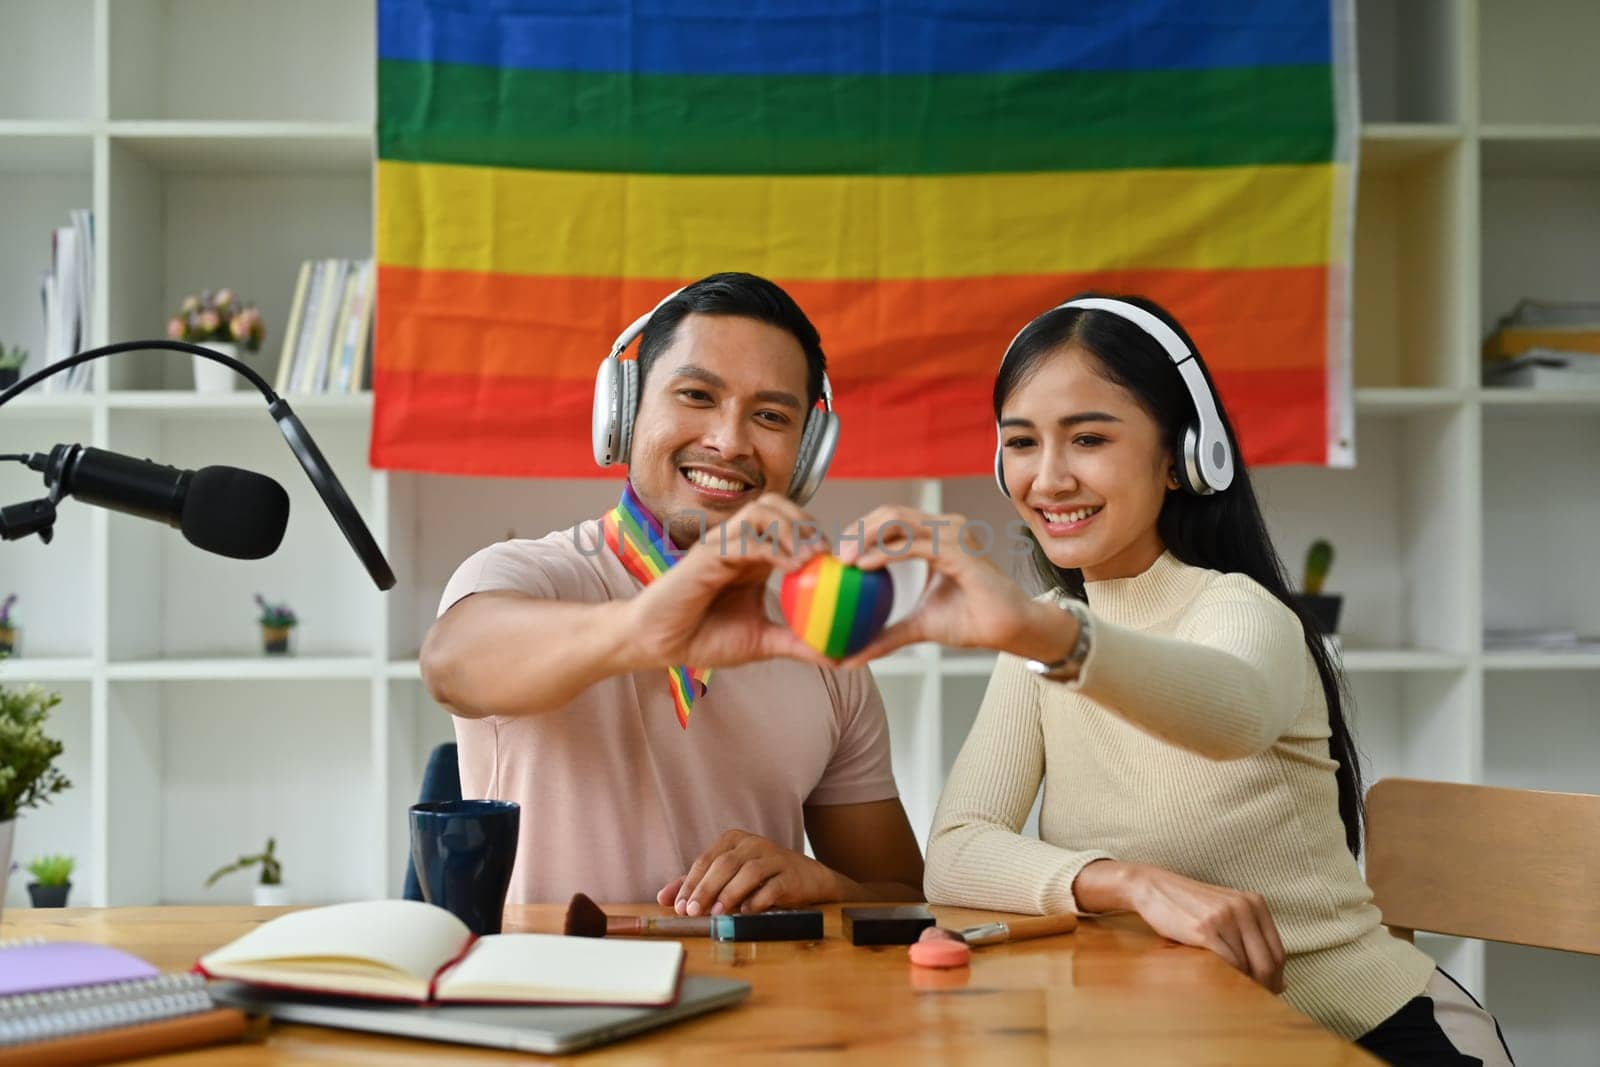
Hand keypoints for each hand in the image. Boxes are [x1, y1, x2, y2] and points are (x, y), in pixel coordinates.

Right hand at [628, 494, 828, 670]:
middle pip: (777, 505)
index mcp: (751, 556)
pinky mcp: (706, 554)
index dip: (814, 532)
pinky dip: (772, 547)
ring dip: (790, 528)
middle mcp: (737, 543)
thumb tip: (838, 657)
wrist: (658, 645)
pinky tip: (792, 568)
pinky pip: (744, 538)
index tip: (835, 560)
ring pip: (761, 510)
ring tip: (809, 558)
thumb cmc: (703, 639)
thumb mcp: (761, 642)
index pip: (787, 523)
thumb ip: (796, 642)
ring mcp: (721, 544)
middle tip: (824, 552)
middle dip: (805, 521)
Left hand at [656, 830, 845, 915]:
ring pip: (748, 872)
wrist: (807, 878)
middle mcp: (753, 843)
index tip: (679, 907)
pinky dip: (757, 900)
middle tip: (692, 911)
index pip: (706, 860)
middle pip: (724, 864)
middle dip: (705, 889)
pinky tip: (746, 912)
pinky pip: (773, 886)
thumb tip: (664, 898)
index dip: (690, 883)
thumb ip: (697, 884)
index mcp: (734, 840)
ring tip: (716, 913)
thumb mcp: (728, 877)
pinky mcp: (790, 874)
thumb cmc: (761, 878)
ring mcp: (774, 856)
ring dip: (729, 894)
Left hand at [835, 506, 1039, 665]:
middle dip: (857, 528)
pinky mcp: (959, 549)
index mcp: (936, 537)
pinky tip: (864, 566)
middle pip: (890, 513)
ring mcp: (953, 534)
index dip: (860, 530)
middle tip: (835, 555)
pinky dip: (886, 552)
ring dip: (866, 536)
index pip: (891, 521)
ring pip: (899, 520)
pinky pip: (915, 544)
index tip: (836, 555)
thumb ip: (886, 634)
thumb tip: (848, 659)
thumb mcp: (919, 625)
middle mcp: (945, 527)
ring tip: (844, 559)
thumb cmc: (971, 621)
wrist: (1010, 628)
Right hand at [1077, 860, 1284, 992]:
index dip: (1277, 978)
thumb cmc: (1189, 907)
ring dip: (1244, 984)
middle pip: (1268, 961)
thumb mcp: (1226, 914)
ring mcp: (1225, 917)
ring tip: (1235, 993)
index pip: (1278, 951)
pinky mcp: (1206, 928)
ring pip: (1248, 965)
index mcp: (1254, 903)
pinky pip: (1229, 962)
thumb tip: (1284, 983)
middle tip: (1255, 1001)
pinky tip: (1221, 982)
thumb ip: (1251, 940)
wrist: (1153, 888)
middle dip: (1265, 986)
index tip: (1269, 993)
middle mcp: (1244, 907)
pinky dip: (1229, 978)